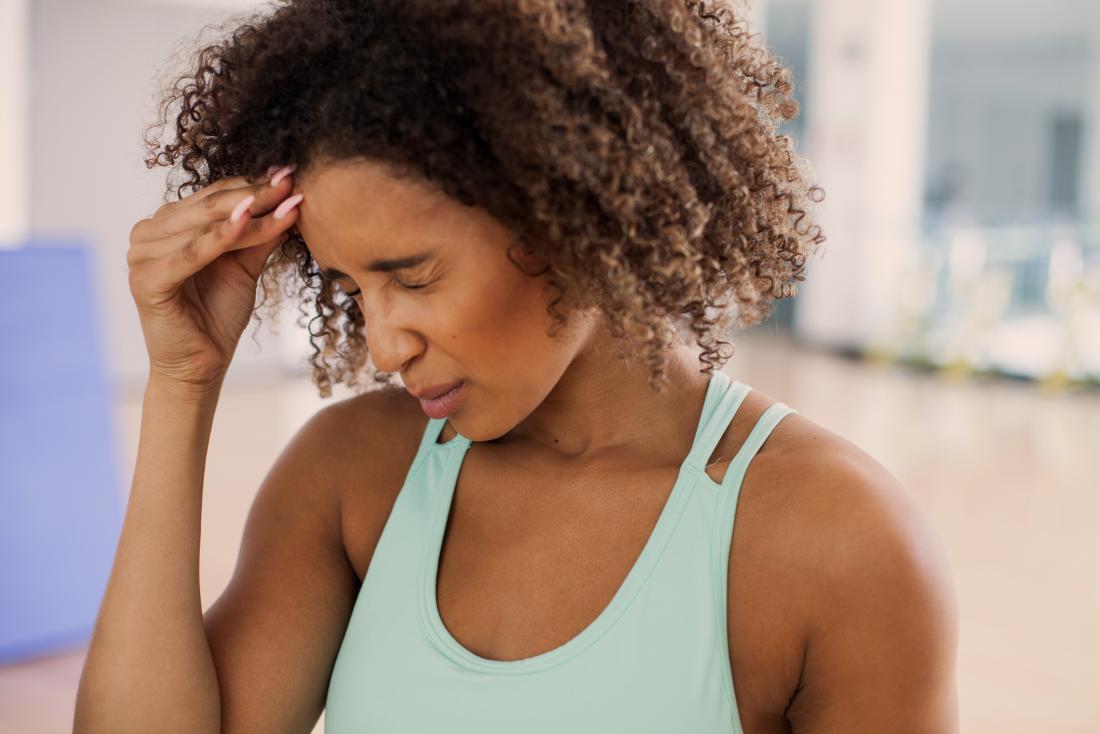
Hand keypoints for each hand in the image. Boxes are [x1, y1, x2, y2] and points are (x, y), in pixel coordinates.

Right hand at [127, 165, 303, 388]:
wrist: (201, 365)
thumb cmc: (218, 314)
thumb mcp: (245, 266)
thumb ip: (259, 234)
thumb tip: (289, 198)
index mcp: (168, 225)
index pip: (215, 196)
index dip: (253, 185)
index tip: (291, 174)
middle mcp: (149, 233)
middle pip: (210, 206)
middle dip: (255, 194)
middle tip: (291, 181)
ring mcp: (142, 255)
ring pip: (205, 226)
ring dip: (248, 214)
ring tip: (285, 203)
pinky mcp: (146, 280)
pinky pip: (190, 254)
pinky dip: (219, 238)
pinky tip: (247, 222)